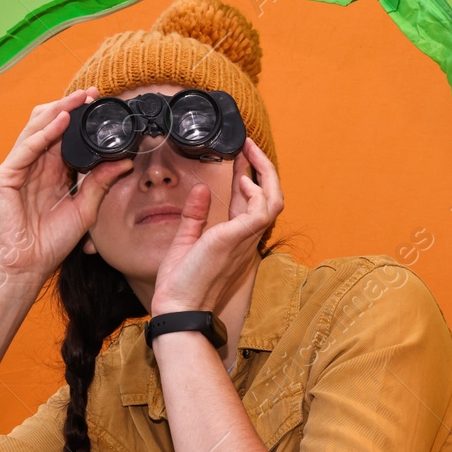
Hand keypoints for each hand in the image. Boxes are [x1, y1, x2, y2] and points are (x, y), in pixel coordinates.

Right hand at [0, 87, 131, 282]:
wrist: (27, 267)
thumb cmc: (50, 244)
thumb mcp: (84, 209)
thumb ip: (100, 183)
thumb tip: (124, 162)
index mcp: (49, 172)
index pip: (63, 136)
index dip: (79, 118)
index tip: (99, 103)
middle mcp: (32, 166)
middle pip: (48, 125)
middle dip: (69, 107)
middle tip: (92, 95)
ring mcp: (15, 169)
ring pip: (35, 129)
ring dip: (58, 112)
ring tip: (79, 100)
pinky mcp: (3, 177)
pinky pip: (26, 148)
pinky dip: (44, 133)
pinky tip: (62, 121)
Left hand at [151, 139, 283, 313]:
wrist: (177, 306)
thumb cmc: (181, 283)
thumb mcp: (186, 240)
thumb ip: (195, 215)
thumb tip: (201, 190)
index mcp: (235, 239)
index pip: (249, 202)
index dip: (249, 176)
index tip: (240, 155)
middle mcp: (246, 239)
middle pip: (270, 198)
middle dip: (262, 169)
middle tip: (249, 145)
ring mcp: (245, 240)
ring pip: (274, 201)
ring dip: (264, 173)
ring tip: (249, 151)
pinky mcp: (237, 239)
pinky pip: (261, 210)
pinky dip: (256, 192)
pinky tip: (242, 180)